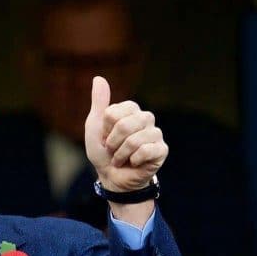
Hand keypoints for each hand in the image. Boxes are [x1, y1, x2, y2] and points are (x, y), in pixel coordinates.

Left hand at [84, 76, 167, 192]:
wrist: (112, 177)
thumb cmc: (103, 151)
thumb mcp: (95, 126)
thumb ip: (99, 103)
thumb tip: (98, 78)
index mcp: (130, 109)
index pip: (113, 113)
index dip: (105, 130)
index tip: (105, 137)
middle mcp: (145, 117)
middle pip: (124, 125)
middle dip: (112, 143)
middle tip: (113, 150)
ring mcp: (155, 133)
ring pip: (135, 140)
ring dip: (121, 154)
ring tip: (121, 158)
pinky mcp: (162, 149)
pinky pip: (145, 151)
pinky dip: (133, 160)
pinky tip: (134, 162)